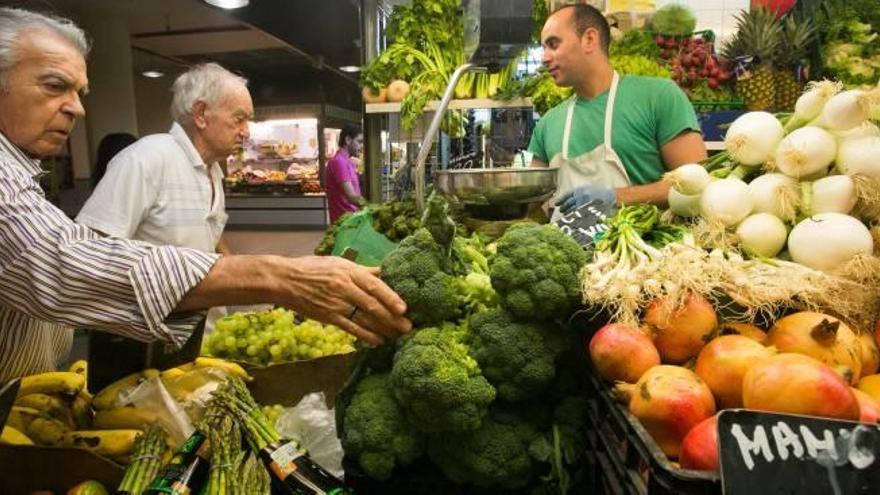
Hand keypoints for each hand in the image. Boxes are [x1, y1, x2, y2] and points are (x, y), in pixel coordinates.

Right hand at [282, 256, 411, 345]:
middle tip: (408, 327)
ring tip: (397, 336)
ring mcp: (336, 304)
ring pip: (364, 319)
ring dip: (383, 329)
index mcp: (349, 272)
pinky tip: (378, 341)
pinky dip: (366, 336)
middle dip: (392, 318)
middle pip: (373, 305)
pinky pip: (351, 328)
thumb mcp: (339, 263)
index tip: (404, 308)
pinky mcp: (328, 317)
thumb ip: (362, 270)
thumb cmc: (313, 268)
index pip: (375, 285)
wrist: (285, 280)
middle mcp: (344, 288)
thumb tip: (384, 271)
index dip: (391, 297)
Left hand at [556, 184, 616, 213]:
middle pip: (569, 204)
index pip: (567, 195)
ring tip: (566, 216)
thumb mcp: (589, 188)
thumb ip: (579, 193)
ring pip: (573, 211)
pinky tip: (573, 221)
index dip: (561, 200)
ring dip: (569, 214)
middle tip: (561, 211)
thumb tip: (570, 199)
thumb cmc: (601, 193)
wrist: (612, 197)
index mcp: (581, 191)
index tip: (556, 204)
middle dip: (564, 208)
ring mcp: (585, 205)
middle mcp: (582, 197)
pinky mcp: (589, 212)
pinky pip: (580, 216)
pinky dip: (576, 219)